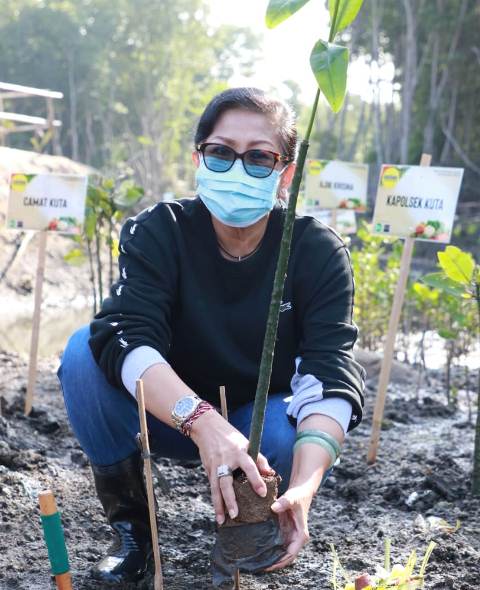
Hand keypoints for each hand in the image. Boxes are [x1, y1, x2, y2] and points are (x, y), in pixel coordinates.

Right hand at [190, 410, 273, 524]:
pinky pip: (211, 487)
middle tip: (236, 515)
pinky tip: (218, 512)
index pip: (250, 467)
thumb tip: (270, 473)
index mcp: (239, 452)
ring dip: (219, 505)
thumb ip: (258, 459)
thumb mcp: (247, 443)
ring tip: (222, 520)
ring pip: (215, 488)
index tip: (262, 493)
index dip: (256, 480)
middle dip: (230, 499)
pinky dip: (215, 500)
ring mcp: (215, 465)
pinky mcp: (208, 469)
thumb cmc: (232, 437)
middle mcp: (226, 460)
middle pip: (227, 482)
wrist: (208, 428)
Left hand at [264, 482, 314, 570]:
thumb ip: (284, 502)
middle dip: (273, 563)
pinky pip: (276, 543)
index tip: (268, 566)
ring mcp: (290, 535)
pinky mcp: (284, 531)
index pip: (291, 554)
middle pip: (285, 556)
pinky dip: (269, 548)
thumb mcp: (292, 498)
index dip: (280, 562)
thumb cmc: (299, 496)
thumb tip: (274, 508)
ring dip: (270, 557)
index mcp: (301, 535)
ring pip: (280, 551)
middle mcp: (296, 538)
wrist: (301, 491)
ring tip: (255, 561)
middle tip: (258, 566)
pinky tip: (258, 549)